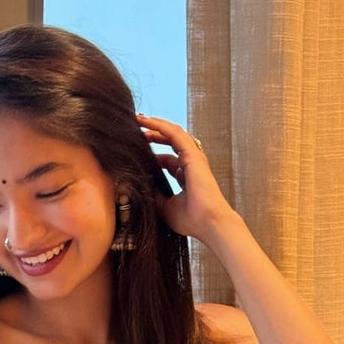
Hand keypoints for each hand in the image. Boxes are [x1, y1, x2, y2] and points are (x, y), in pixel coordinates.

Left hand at [136, 113, 235, 243]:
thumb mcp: (164, 206)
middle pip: (170, 142)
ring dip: (155, 125)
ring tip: (138, 119)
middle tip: (135, 128)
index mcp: (185, 176)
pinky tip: (146, 121)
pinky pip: (174, 134)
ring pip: (173, 133)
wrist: (208, 223)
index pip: (167, 160)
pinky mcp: (193, 154)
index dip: (152, 155)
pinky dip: (160, 125)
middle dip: (153, 134)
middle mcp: (190, 164)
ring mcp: (193, 157)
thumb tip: (137, 183)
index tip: (135, 152)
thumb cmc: (191, 220)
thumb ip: (153, 193)